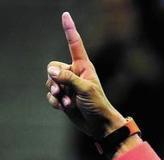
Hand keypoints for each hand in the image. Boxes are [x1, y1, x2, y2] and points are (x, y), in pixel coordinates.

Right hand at [45, 12, 124, 138]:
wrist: (98, 125)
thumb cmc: (98, 105)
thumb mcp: (85, 89)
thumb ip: (68, 78)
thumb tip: (50, 71)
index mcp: (83, 67)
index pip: (74, 45)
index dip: (69, 30)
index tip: (65, 15)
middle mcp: (74, 73)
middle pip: (52, 67)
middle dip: (54, 80)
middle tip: (61, 91)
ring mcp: (67, 85)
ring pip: (49, 82)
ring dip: (56, 94)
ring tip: (67, 102)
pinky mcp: (63, 97)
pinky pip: (50, 95)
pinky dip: (55, 102)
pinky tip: (64, 108)